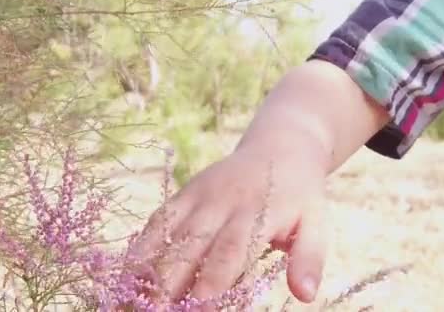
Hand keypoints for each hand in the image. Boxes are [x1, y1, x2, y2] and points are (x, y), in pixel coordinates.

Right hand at [127, 148, 327, 307]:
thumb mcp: (317, 222)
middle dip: (171, 282)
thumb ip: (309, 257)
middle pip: (191, 246)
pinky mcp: (185, 193)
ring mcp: (200, 195)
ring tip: (130, 299)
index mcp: (258, 213)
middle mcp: (223, 203)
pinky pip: (158, 219)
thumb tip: (306, 295)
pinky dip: (140, 246)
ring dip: (147, 267)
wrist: (281, 148)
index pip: (230, 253)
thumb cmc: (300, 195)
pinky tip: (126, 274)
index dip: (212, 283)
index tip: (200, 310)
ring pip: (168, 233)